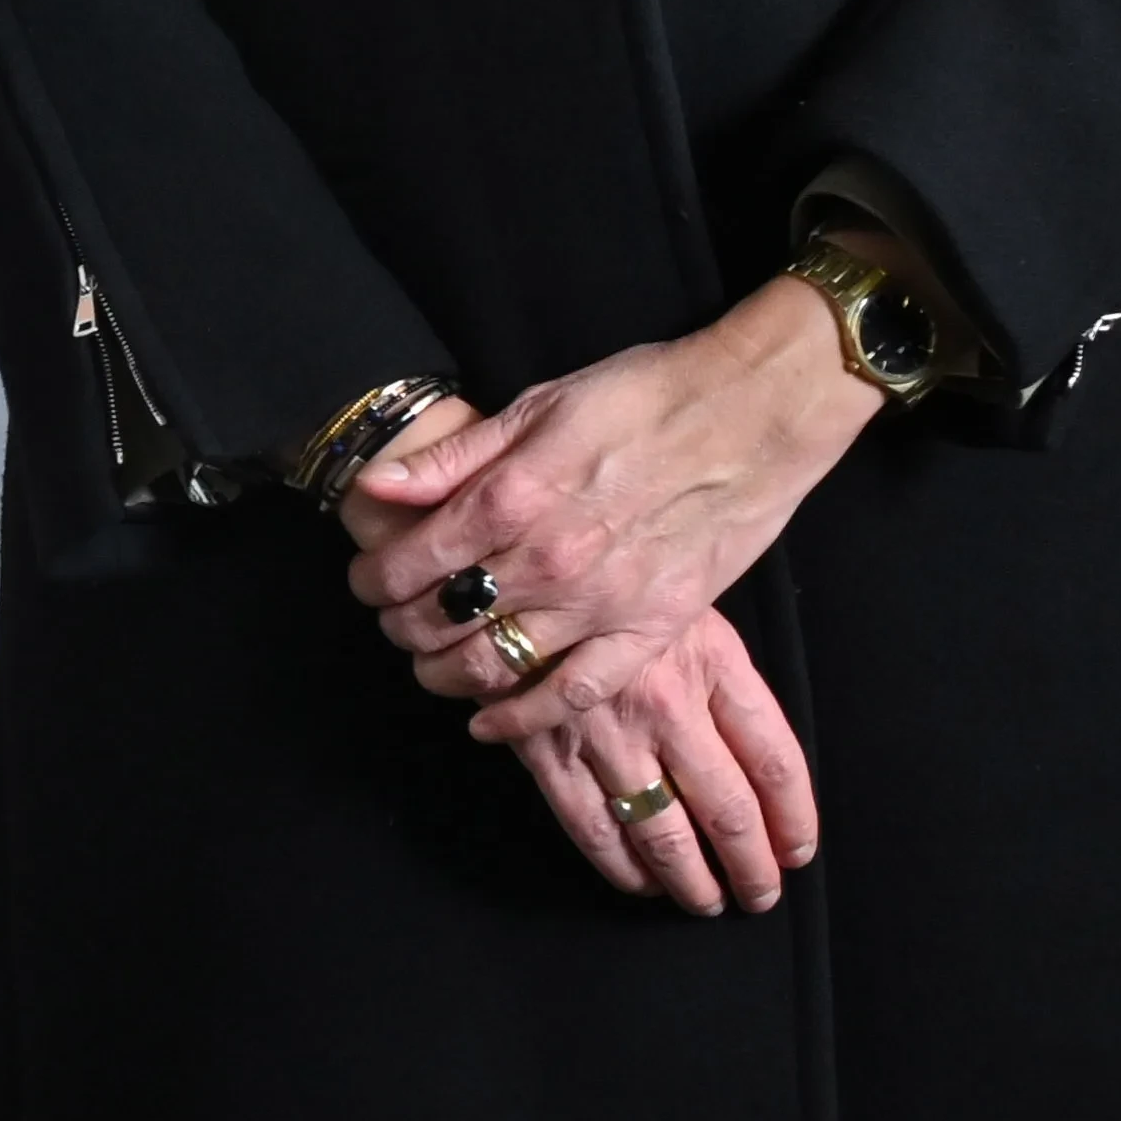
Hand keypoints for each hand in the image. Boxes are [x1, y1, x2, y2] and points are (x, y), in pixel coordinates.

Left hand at [345, 283, 887, 711]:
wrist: (753, 414)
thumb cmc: (644, 397)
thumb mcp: (537, 405)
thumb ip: (453, 457)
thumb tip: (376, 485)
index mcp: (512, 496)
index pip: (408, 562)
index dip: (372, 580)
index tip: (366, 581)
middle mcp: (548, 558)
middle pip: (440, 620)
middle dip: (400, 629)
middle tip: (394, 623)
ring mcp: (600, 601)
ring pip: (494, 664)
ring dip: (446, 674)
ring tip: (432, 664)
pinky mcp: (650, 628)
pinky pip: (574, 693)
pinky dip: (522, 718)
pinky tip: (489, 722)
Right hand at [494, 609, 825, 914]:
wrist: (510, 574)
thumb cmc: (611, 590)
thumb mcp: (686, 611)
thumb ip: (722, 681)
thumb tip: (758, 768)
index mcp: (713, 664)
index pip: (775, 762)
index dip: (794, 819)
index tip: (797, 851)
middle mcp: (668, 706)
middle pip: (729, 811)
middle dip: (751, 866)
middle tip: (760, 894)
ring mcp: (607, 735)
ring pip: (664, 834)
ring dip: (692, 881)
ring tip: (707, 901)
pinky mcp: (550, 752)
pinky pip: (594, 830)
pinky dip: (623, 869)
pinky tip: (641, 884)